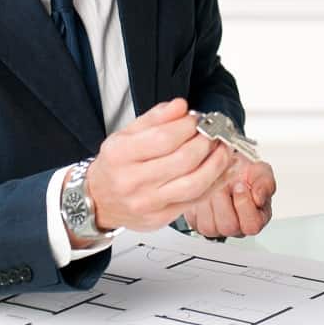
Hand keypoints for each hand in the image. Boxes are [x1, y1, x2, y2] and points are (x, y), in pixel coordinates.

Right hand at [83, 98, 233, 235]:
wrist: (98, 201)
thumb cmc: (115, 166)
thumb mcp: (126, 134)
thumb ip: (156, 118)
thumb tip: (180, 106)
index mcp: (120, 155)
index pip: (163, 138)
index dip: (187, 126)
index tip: (196, 119)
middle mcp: (132, 181)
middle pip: (182, 161)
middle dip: (205, 142)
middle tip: (213, 133)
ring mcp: (148, 203)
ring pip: (194, 184)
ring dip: (217, 164)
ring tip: (224, 149)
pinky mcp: (161, 219)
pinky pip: (196, 200)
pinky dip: (216, 183)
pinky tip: (224, 170)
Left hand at [183, 159, 275, 237]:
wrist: (223, 163)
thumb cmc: (243, 171)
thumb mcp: (261, 171)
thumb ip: (265, 184)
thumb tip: (259, 198)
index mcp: (256, 218)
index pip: (252, 225)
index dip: (244, 204)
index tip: (240, 185)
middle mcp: (237, 228)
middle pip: (229, 226)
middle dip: (224, 201)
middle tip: (225, 184)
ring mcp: (217, 228)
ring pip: (210, 226)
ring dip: (210, 201)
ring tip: (215, 186)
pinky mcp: (198, 224)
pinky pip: (195, 220)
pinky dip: (198, 202)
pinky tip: (205, 192)